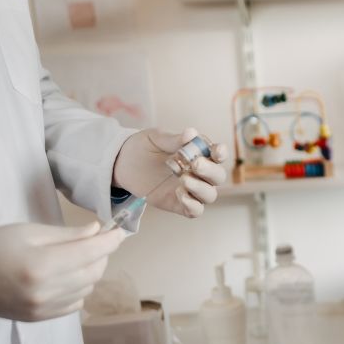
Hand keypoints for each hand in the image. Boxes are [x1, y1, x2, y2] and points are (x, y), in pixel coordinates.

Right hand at [0, 222, 123, 321]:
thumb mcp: (28, 230)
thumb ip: (67, 234)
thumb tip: (97, 231)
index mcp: (42, 265)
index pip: (92, 252)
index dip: (111, 240)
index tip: (120, 230)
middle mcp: (46, 291)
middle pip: (94, 272)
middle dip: (103, 254)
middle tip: (97, 239)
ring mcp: (42, 309)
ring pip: (88, 289)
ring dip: (92, 271)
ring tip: (79, 255)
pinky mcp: (38, 318)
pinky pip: (75, 304)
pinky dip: (80, 289)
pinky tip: (68, 276)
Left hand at [113, 127, 227, 217]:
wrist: (122, 164)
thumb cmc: (142, 147)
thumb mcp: (155, 138)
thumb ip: (173, 139)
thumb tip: (191, 133)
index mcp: (198, 153)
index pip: (218, 154)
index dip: (221, 153)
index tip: (216, 151)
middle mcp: (199, 173)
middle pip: (218, 176)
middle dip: (210, 171)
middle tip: (194, 165)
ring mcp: (190, 189)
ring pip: (209, 195)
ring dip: (201, 189)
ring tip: (182, 180)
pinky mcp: (179, 204)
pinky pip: (195, 210)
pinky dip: (193, 206)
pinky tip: (180, 195)